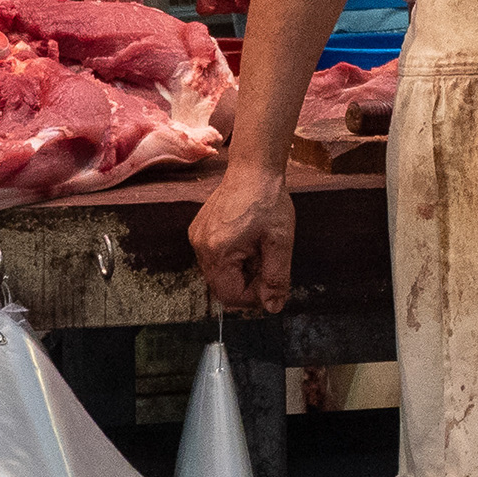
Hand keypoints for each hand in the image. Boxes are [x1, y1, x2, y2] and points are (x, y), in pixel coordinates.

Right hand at [190, 167, 298, 313]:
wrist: (253, 169)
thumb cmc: (268, 202)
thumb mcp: (280, 242)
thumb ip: (276, 278)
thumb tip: (273, 307)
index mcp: (218, 252)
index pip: (231, 296)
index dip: (254, 297)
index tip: (272, 282)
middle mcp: (200, 247)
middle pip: (222, 287)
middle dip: (248, 282)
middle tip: (267, 260)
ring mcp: (196, 238)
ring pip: (218, 273)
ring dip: (240, 269)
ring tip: (257, 247)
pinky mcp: (198, 230)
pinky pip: (213, 257)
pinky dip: (231, 257)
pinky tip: (246, 239)